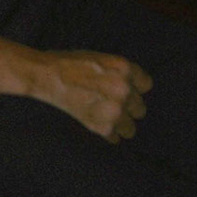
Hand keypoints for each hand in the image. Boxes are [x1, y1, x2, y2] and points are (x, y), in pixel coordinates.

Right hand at [33, 49, 152, 141]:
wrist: (49, 76)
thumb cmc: (73, 64)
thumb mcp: (104, 59)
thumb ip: (122, 73)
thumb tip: (134, 86)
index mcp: (126, 70)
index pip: (146, 86)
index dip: (136, 88)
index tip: (128, 91)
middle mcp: (124, 90)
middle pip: (140, 108)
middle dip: (129, 108)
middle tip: (115, 106)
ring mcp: (114, 110)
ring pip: (131, 128)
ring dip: (122, 125)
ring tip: (110, 121)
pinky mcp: (101, 126)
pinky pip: (115, 137)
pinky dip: (109, 135)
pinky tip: (102, 128)